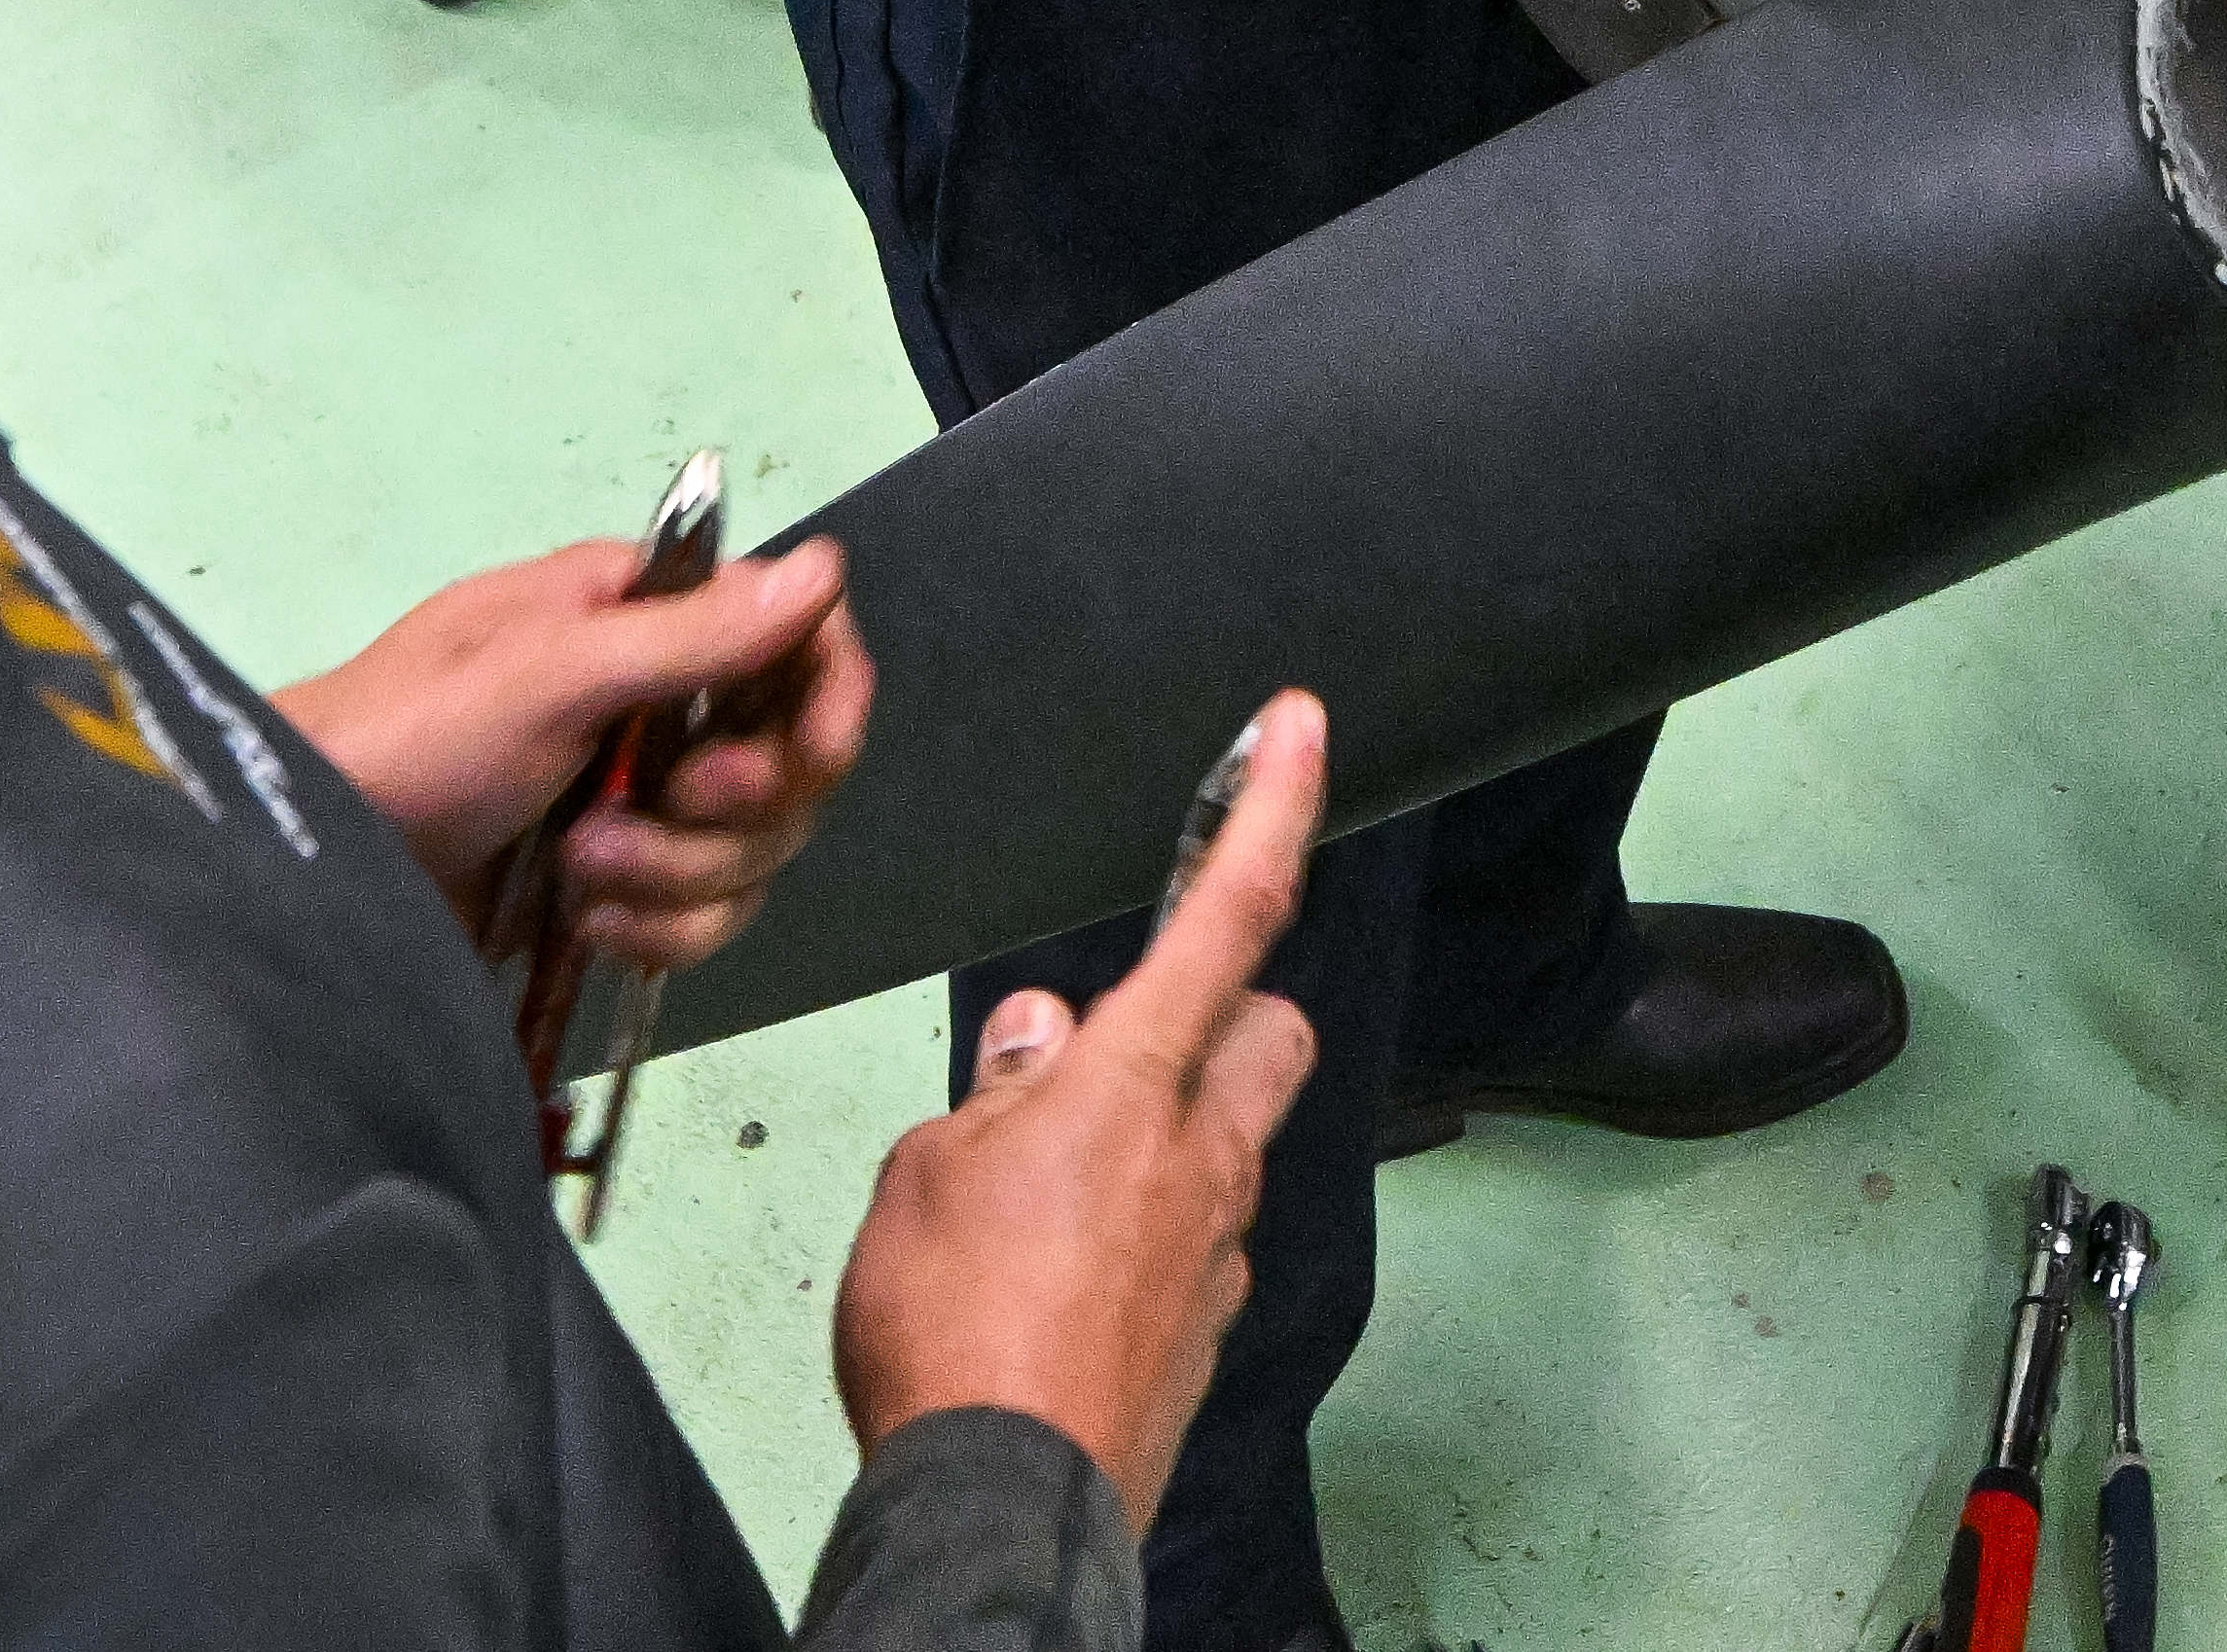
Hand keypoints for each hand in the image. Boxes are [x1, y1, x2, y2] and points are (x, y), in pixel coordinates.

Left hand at [273, 534, 870, 976]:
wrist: (305, 875)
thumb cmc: (410, 742)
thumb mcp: (546, 675)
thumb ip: (690, 634)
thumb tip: (825, 569)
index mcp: (643, 619)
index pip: (796, 638)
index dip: (825, 698)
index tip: (810, 755)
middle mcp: (657, 703)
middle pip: (791, 762)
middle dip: (733, 808)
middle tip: (661, 808)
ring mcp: (640, 803)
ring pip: (754, 852)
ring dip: (680, 876)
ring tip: (582, 872)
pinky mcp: (618, 890)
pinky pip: (706, 920)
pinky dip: (658, 932)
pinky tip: (587, 926)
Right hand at [835, 691, 1330, 1540]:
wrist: (998, 1496)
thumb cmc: (950, 1331)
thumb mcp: (927, 1172)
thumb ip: (995, 1095)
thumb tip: (1033, 1042)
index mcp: (1133, 1083)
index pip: (1228, 912)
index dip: (1269, 807)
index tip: (1298, 729)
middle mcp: (1203, 1154)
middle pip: (1270, 1031)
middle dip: (1229, 1013)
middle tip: (1136, 1042)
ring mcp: (1216, 1247)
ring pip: (1235, 1142)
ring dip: (1171, 1137)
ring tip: (1053, 1188)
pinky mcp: (1207, 1331)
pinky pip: (1200, 1244)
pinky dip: (1151, 1235)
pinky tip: (1071, 1275)